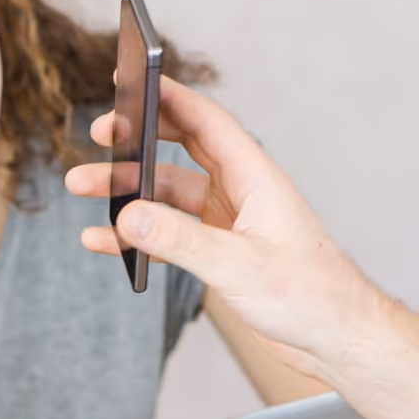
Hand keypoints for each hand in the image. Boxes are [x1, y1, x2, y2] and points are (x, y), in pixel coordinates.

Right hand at [65, 86, 418, 418]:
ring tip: (82, 189)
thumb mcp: (239, 266)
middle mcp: (240, 194)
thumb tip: (129, 216)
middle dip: (136, 143)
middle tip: (98, 135)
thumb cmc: (312, 297)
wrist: (337, 341)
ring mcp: (228, 224)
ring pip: (167, 197)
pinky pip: (169, 236)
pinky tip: (106, 242)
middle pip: (179, 152)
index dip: (171, 97)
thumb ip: (181, 240)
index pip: (207, 123)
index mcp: (255, 179)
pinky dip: (138, 237)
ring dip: (128, 195)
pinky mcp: (221, 255)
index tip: (133, 77)